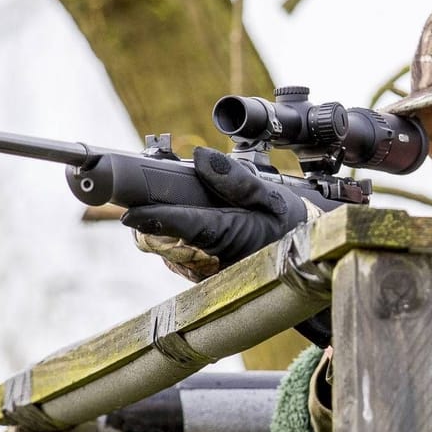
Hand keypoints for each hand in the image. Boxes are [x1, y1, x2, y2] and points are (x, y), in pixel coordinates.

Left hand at [122, 146, 332, 281]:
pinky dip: (169, 234)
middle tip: (141, 194)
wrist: (302, 254)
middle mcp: (214, 261)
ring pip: (163, 247)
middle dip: (151, 217)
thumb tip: (199, 158)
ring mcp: (203, 271)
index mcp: (232, 238)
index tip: (130, 213)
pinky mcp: (197, 274)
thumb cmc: (288, 223)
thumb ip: (236, 179)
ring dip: (158, 226)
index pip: (187, 228)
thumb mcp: (271, 195)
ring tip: (165, 205)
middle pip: (164, 240)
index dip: (155, 219)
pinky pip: (171, 253)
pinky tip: (181, 221)